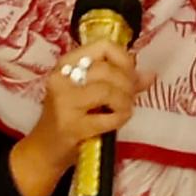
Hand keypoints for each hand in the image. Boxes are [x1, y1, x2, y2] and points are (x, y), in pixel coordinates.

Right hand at [9, 39, 154, 195]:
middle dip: (127, 84)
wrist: (45, 150)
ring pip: (108, 90)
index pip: (103, 46)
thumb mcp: (91, 93)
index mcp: (67, 64)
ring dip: (125, 101)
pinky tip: (118, 120)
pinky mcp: (71, 126)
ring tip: (124, 109)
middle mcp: (62, 78)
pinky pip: (108, 117)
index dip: (124, 59)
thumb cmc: (71, 117)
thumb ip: (120, 81)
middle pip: (107, 69)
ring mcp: (65, 102)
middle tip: (130, 97)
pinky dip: (120, 118)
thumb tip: (150, 75)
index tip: (130, 75)